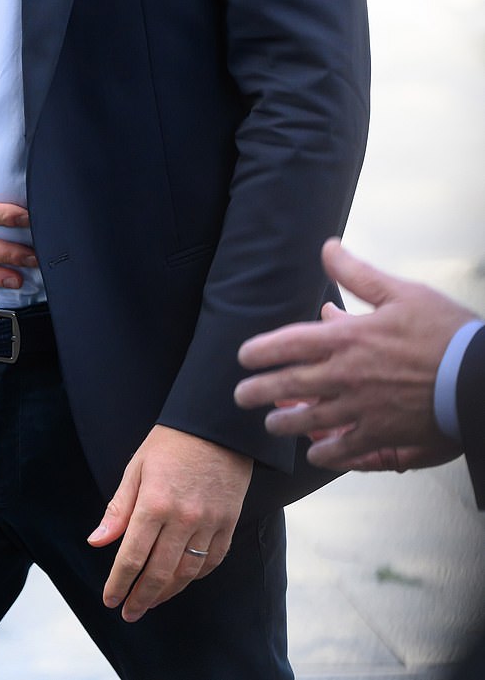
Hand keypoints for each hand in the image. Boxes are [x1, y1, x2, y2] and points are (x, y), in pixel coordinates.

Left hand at [87, 425, 252, 619]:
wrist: (216, 426)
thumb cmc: (170, 444)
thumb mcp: (136, 468)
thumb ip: (118, 509)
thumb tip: (97, 541)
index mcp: (154, 503)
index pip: (132, 556)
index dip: (119, 582)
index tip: (109, 599)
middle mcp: (183, 518)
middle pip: (159, 572)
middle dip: (140, 598)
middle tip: (128, 613)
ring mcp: (209, 522)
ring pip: (186, 572)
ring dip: (166, 593)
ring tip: (150, 602)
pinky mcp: (229, 523)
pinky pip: (212, 560)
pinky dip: (195, 576)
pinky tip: (181, 581)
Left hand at [234, 238, 471, 470]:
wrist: (479, 378)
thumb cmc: (444, 332)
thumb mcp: (400, 292)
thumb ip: (358, 274)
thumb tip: (328, 248)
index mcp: (348, 339)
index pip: (290, 344)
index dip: (262, 350)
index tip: (244, 357)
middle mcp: (347, 376)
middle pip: (291, 385)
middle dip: (260, 391)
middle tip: (240, 397)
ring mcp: (363, 409)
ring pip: (312, 420)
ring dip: (286, 423)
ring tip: (271, 425)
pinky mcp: (384, 435)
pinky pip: (346, 450)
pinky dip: (327, 453)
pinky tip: (315, 453)